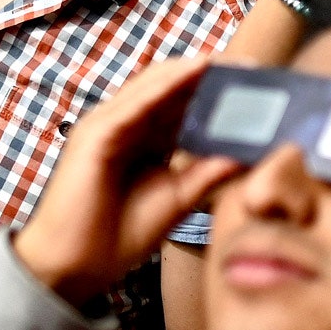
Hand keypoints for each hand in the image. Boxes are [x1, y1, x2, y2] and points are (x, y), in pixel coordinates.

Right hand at [14, 57, 244, 305]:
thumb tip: (248, 152)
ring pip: (154, 85)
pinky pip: (136, 102)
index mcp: (143, 138)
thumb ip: (208, 173)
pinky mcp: (95, 134)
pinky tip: (196, 72)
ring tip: (231, 63)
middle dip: (210, 75)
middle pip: (171, 87)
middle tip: (251, 67)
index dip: (216, 92)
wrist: (74, 266)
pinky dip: (166, 84)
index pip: (183, 104)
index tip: (256, 86)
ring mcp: (107, 125)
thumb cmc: (119, 235)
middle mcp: (125, 125)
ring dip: (193, 71)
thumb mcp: (178, 199)